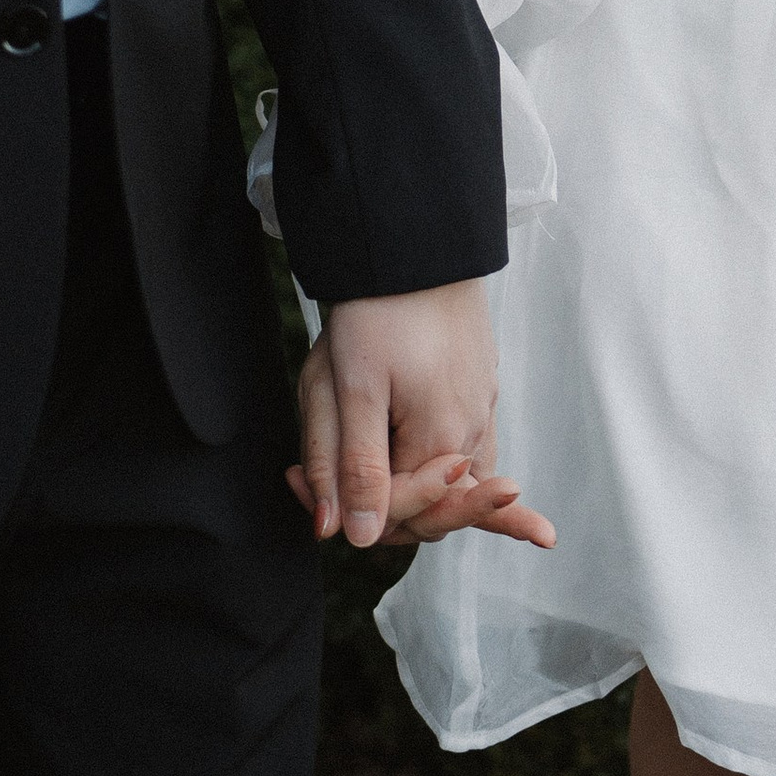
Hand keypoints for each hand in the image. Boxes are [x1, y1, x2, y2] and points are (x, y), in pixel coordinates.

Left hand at [288, 281, 545, 551]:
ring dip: (418, 491)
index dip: (341, 505)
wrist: (415, 237)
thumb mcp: (351, 388)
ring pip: (449, 478)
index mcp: (442, 441)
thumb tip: (356, 538)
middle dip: (371, 502)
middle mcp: (472, 431)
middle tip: (298, 477)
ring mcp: (482, 406)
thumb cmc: (379, 308)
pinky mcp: (481, 384)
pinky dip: (457, 470)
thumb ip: (354, 466)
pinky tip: (449, 473)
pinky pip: (469, 447)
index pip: (395, 513)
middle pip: (424, 503)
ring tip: (365, 477)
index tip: (293, 479)